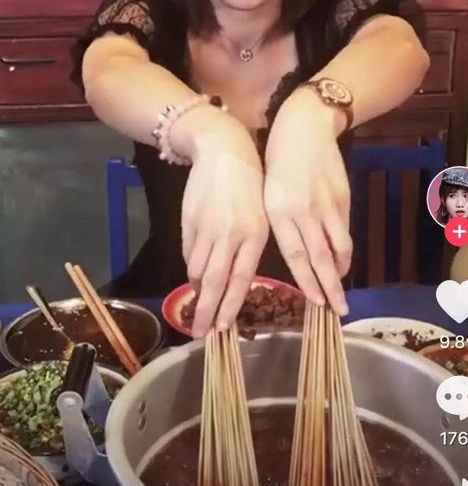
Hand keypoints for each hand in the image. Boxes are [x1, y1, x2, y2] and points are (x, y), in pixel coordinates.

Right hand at [181, 116, 268, 336]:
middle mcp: (229, 235)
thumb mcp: (261, 216)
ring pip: (197, 270)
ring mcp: (206, 229)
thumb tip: (233, 279)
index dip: (230, 306)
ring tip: (199, 307)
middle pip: (214, 282)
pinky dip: (191, 268)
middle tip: (200, 334)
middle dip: (207, 311)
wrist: (223, 151)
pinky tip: (195, 277)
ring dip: (198, 291)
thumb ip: (248, 248)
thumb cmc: (251, 184)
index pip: (240, 279)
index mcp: (254, 234)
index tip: (222, 328)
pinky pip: (188, 253)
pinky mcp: (189, 222)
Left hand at [264, 90, 351, 313]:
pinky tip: (340, 261)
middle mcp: (304, 212)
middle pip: (320, 258)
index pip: (296, 256)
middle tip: (339, 311)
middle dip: (330, 288)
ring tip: (340, 291)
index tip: (317, 303)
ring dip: (340, 272)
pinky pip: (344, 231)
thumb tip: (291, 256)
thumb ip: (279, 225)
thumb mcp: (267, 194)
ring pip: (339, 247)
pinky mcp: (343, 198)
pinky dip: (343, 250)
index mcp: (279, 212)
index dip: (308, 282)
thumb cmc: (276, 161)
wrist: (305, 126)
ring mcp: (327, 205)